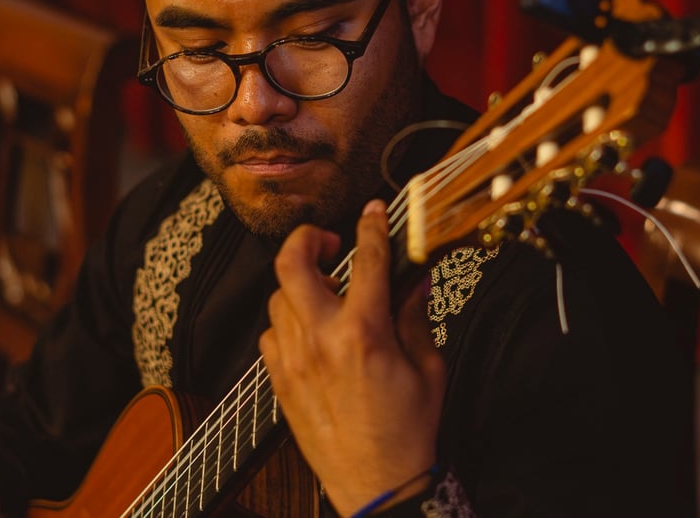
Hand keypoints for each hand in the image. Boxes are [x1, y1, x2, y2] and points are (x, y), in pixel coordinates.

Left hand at [259, 200, 445, 515]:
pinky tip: (309, 330)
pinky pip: (271, 332)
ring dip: (300, 284)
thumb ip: (415, 314)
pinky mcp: (280, 380)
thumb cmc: (408, 430)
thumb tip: (413, 277)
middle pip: (292, 263)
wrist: (378, 486)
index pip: (367, 258)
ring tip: (326, 294)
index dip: (373, 225)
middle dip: (306, 238)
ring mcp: (294, 359)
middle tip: (327, 242)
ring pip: (278, 296)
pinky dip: (288, 320)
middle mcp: (321, 339)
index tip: (374, 212)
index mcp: (364, 332)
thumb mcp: (427, 367)